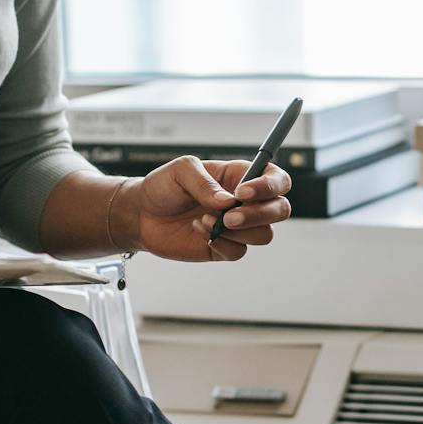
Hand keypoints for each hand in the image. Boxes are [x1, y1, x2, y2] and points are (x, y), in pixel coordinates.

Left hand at [122, 157, 292, 262]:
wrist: (142, 215)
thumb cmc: (164, 187)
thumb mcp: (181, 171)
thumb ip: (205, 183)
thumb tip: (228, 202)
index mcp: (241, 176)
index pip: (276, 179)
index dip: (269, 186)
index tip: (242, 192)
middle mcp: (246, 203)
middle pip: (281, 210)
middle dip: (260, 214)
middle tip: (229, 216)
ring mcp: (238, 227)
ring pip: (264, 235)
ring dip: (237, 231)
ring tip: (205, 220)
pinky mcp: (225, 248)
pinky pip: (239, 252)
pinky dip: (220, 243)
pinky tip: (199, 231)